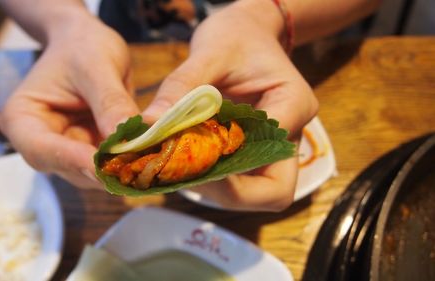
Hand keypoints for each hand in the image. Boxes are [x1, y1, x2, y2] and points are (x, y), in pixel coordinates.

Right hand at [0, 14, 139, 188]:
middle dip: (103, 170)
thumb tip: (129, 142)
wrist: (87, 41)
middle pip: (68, 168)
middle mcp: (41, 143)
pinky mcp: (92, 152)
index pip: (42, 149)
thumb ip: (110, 103)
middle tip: (138, 167)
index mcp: (23, 120)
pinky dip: (130, 163)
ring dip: (121, 170)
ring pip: (93, 173)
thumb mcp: (96, 66)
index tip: (103, 166)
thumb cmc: (82, 45)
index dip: (73, 160)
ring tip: (149, 162)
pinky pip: (110, 164)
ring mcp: (68, 150)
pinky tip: (151, 157)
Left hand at [143, 0, 317, 210]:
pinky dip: (211, 179)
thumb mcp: (209, 53)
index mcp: (294, 104)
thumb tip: (149, 124)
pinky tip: (181, 162)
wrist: (245, 34)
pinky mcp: (255, 154)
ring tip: (176, 168)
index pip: (267, 151)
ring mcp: (275, 149)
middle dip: (227, 192)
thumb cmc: (234, 37)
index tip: (186, 156)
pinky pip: (240, 181)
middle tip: (182, 173)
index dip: (227, 166)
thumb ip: (182, 88)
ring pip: (256, 194)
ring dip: (217, 190)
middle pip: (273, 193)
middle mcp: (291, 135)